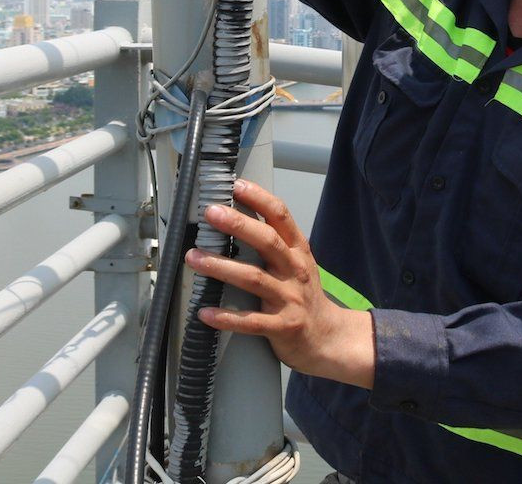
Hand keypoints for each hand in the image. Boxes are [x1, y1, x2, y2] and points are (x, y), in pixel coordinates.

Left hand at [185, 178, 376, 388]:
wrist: (327, 337)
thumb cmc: (304, 295)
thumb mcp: (297, 263)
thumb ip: (274, 243)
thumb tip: (235, 216)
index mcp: (298, 251)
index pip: (281, 216)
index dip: (259, 198)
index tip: (236, 185)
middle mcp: (295, 270)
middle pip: (267, 242)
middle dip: (238, 225)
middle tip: (210, 213)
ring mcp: (290, 299)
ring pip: (253, 279)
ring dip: (220, 267)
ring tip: (193, 257)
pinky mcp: (282, 327)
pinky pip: (250, 322)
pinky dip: (226, 317)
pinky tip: (204, 312)